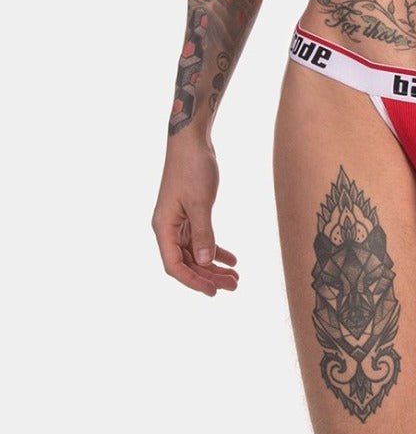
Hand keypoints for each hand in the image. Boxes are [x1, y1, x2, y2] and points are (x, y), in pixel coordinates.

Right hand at [152, 141, 238, 296]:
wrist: (191, 142)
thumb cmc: (192, 168)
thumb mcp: (200, 202)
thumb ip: (204, 233)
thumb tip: (206, 262)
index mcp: (163, 227)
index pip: (174, 266)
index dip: (193, 281)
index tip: (214, 292)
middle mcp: (168, 228)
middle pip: (187, 262)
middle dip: (209, 276)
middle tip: (233, 286)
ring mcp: (178, 222)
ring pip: (195, 253)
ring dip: (214, 266)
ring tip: (235, 277)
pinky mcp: (189, 214)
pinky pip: (201, 239)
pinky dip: (216, 250)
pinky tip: (232, 260)